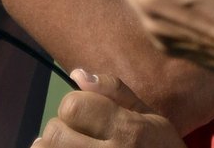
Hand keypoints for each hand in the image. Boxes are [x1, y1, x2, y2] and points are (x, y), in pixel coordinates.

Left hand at [34, 71, 184, 147]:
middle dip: (61, 127)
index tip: (86, 111)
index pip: (73, 106)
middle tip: (77, 131)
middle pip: (55, 133)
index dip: (75, 103)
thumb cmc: (159, 147)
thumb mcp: (148, 114)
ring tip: (72, 144)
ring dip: (54, 146)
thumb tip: (76, 73)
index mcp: (127, 129)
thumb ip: (114, 90)